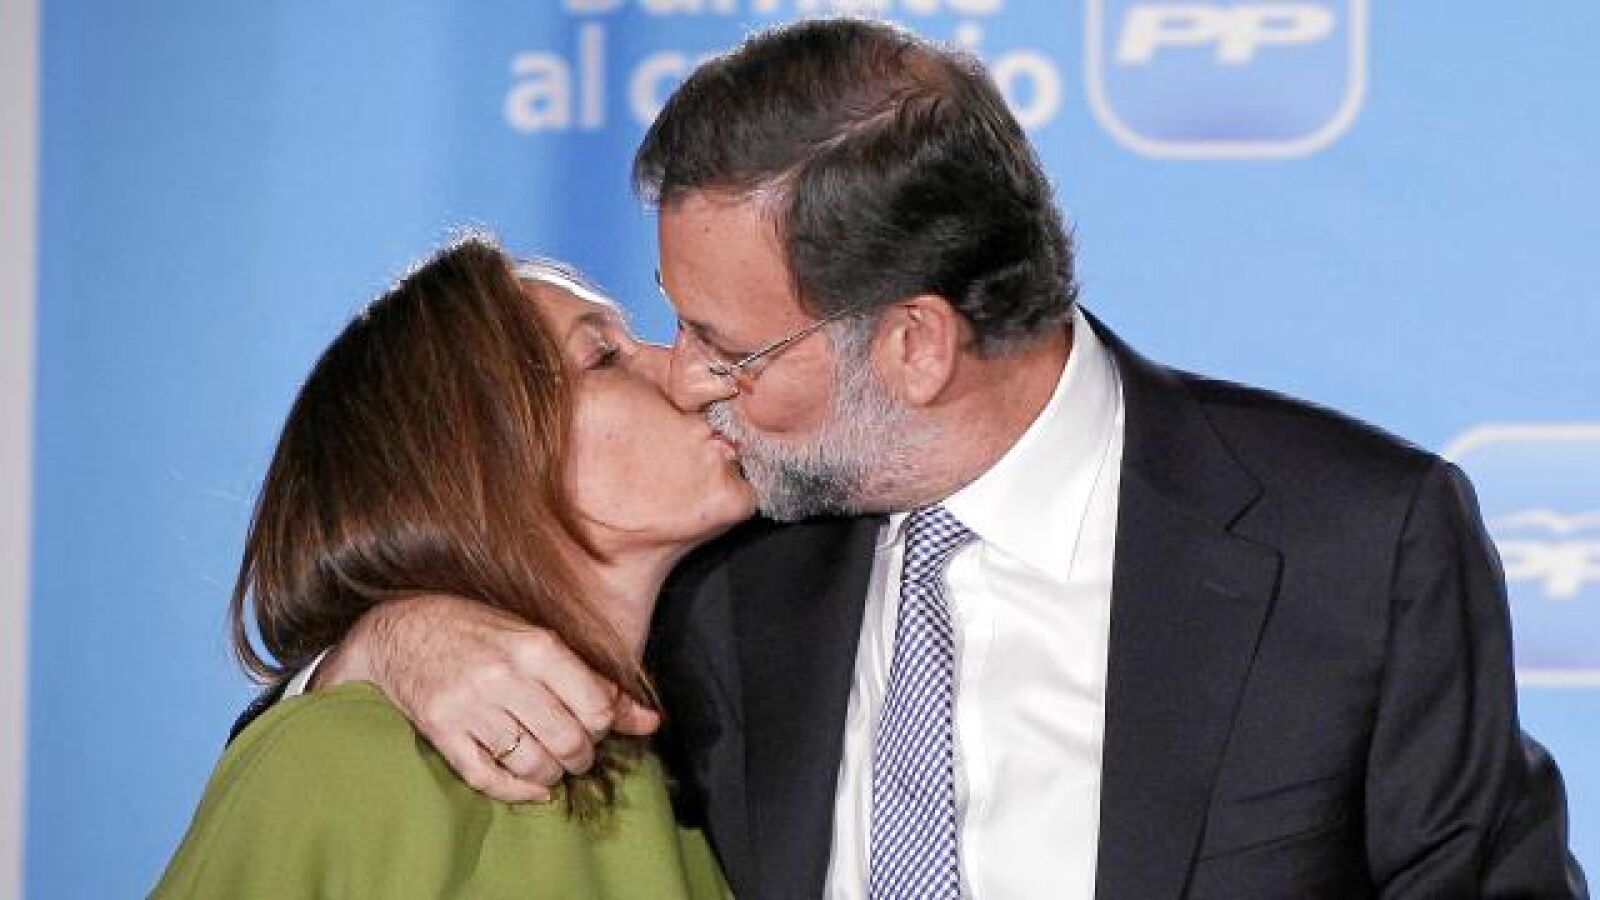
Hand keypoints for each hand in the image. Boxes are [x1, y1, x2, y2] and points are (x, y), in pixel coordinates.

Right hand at [314, 594, 660, 802]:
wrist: (400, 629)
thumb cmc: (478, 630)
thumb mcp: (538, 640)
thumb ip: (594, 681)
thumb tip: (650, 721)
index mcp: (535, 646)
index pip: (596, 707)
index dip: (606, 727)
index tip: (596, 725)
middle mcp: (504, 677)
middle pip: (568, 741)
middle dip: (582, 756)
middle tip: (577, 752)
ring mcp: (470, 706)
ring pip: (533, 764)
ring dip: (552, 774)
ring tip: (553, 765)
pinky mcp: (442, 732)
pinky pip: (488, 779)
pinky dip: (518, 791)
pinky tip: (532, 787)